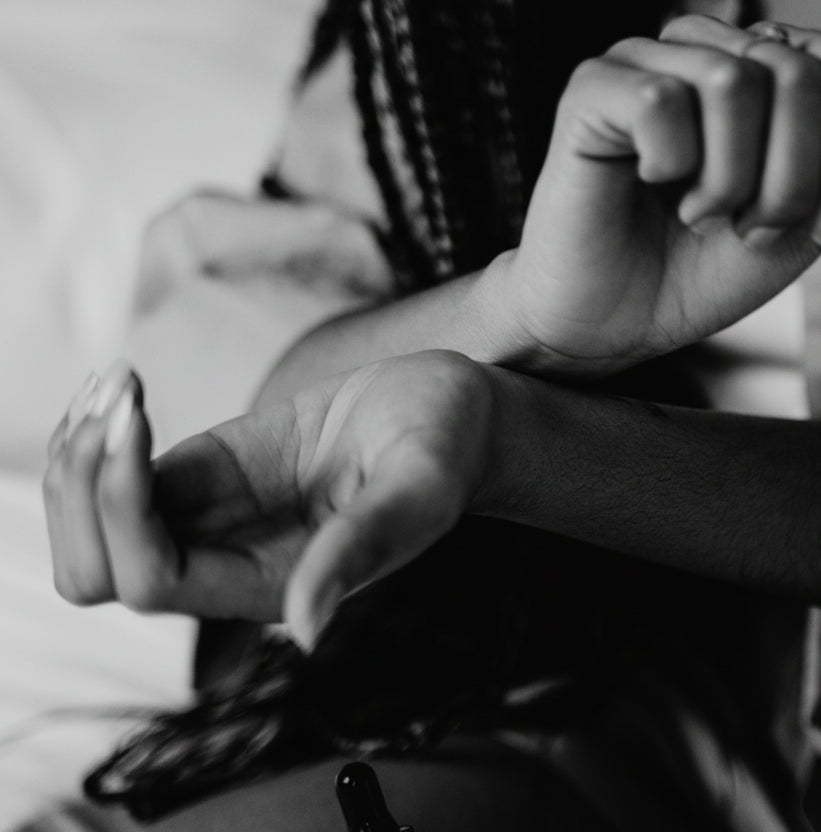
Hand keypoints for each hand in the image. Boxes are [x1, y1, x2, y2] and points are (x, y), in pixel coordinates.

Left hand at [43, 354, 495, 647]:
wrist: (452, 413)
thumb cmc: (448, 446)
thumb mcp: (420, 486)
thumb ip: (365, 546)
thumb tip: (306, 631)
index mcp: (273, 583)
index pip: (149, 579)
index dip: (122, 510)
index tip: (137, 420)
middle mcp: (228, 564)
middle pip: (94, 573)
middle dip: (80, 491)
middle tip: (123, 402)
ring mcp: (210, 518)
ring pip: (89, 528)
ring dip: (78, 458)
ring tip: (120, 383)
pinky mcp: (205, 472)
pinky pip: (114, 476)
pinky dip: (96, 431)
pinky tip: (125, 382)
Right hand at [486, 15, 820, 375]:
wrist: (620, 325)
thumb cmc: (709, 268)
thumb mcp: (816, 212)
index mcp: (765, 65)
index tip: (820, 228)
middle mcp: (710, 46)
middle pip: (804, 71)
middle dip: (793, 180)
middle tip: (751, 227)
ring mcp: (647, 60)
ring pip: (737, 81)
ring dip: (733, 180)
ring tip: (701, 216)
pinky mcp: (591, 89)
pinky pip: (663, 98)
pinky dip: (672, 165)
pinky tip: (653, 186)